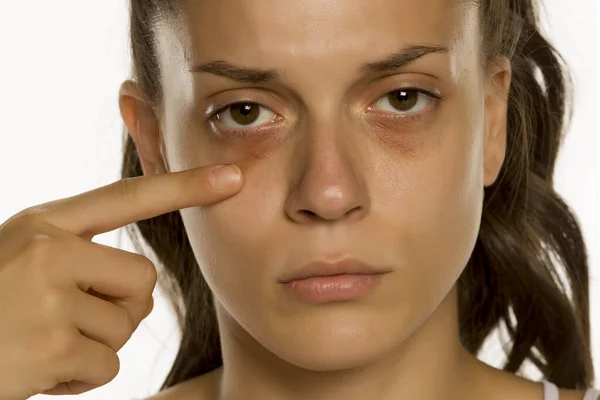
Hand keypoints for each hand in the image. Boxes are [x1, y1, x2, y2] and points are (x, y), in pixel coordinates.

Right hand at [0, 164, 242, 398]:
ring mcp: (48, 296)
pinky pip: (105, 367)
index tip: (234, 177)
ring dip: (92, 347)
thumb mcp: (21, 260)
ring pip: (125, 328)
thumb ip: (79, 257)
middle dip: (115, 311)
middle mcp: (48, 249)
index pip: (129, 198)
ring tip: (39, 343)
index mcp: (44, 225)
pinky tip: (36, 370)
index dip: (185, 186)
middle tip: (59, 320)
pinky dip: (78, 379)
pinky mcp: (50, 345)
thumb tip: (142, 291)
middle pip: (141, 282)